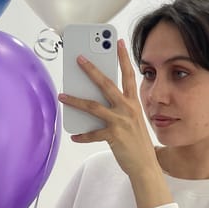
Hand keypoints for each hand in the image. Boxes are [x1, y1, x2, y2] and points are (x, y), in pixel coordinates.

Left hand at [58, 39, 172, 207]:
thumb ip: (118, 107)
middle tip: (79, 58)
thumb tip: (96, 98)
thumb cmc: (137, 141)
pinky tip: (73, 135)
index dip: (123, 57)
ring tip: (62, 95)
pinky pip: (93, 133)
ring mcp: (121, 121)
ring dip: (75, 100)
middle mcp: (128, 109)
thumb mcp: (132, 119)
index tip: (118, 42)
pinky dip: (82, 135)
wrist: (145, 165)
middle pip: (107, 84)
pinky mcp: (114, 136)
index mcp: (133, 102)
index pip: (129, 75)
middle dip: (92, 70)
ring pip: (94, 106)